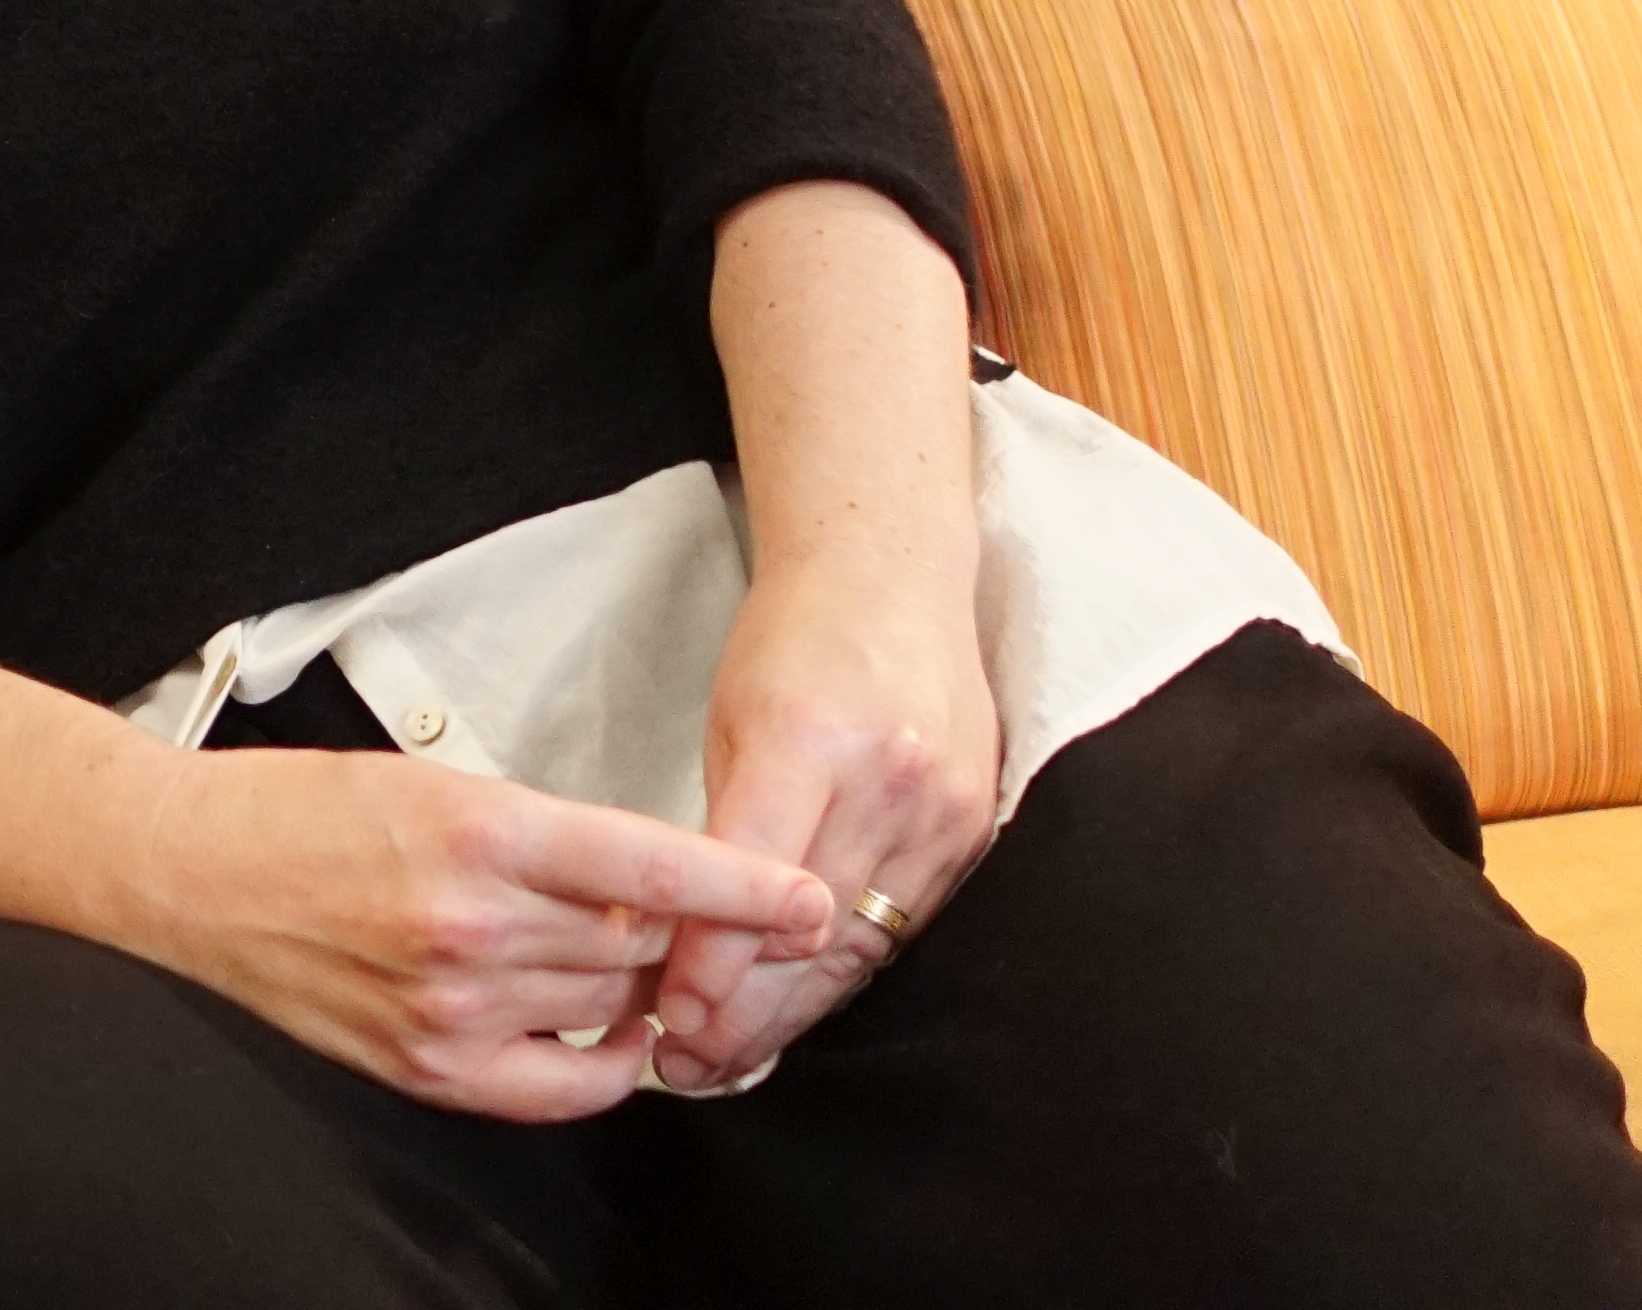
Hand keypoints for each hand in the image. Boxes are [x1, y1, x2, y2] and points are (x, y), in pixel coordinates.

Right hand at [110, 745, 837, 1123]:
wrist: (188, 870)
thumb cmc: (299, 812)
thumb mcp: (433, 782)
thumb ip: (546, 838)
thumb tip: (650, 886)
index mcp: (480, 828)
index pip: (653, 865)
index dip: (745, 888)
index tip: (807, 902)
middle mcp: (474, 924)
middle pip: (642, 944)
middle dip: (679, 932)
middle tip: (686, 915)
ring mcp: (451, 1006)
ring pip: (608, 1006)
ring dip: (637, 986)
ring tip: (619, 956)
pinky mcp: (427, 1066)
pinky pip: (561, 1086)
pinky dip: (604, 1063)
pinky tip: (608, 1035)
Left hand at [643, 569, 999, 1090]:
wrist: (896, 575)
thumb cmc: (791, 640)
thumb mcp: (731, 718)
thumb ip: (718, 825)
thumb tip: (680, 941)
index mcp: (811, 736)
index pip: (755, 877)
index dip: (712, 961)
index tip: (668, 1020)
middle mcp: (890, 777)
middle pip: (813, 930)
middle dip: (747, 1011)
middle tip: (687, 1066)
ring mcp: (943, 808)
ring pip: (861, 944)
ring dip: (793, 1012)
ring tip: (728, 1059)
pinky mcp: (973, 830)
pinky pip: (902, 926)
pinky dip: (844, 973)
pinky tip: (796, 1010)